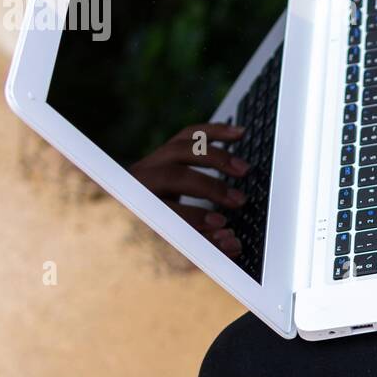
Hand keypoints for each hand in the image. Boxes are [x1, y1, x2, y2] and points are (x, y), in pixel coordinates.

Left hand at [129, 122, 249, 256]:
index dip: (194, 217)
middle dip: (210, 187)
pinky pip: (190, 135)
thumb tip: (229, 242)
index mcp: (136, 207)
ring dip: (217, 158)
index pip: (164, 211)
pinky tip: (237, 134)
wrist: (132, 213)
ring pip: (181, 149)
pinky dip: (215, 132)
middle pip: (174, 176)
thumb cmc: (156, 231)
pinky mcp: (164, 151)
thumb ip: (201, 244)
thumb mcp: (172, 245)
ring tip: (244, 169)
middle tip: (238, 200)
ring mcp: (150, 162)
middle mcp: (139, 181)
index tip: (221, 224)